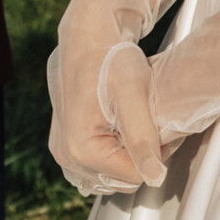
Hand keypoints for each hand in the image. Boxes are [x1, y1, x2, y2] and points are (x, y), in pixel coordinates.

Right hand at [47, 39, 163, 197]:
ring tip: (130, 123)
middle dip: (140, 157)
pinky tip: (119, 128)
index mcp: (80, 148)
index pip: (135, 177)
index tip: (155, 126)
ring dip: (127, 155)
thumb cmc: (110, 60)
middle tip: (144, 123)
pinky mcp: (68, 146)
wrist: (90, 39)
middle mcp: (66, 155)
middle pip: (121, 180)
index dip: (154, 154)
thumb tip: (154, 177)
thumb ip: (143, 139)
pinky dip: (115, 153)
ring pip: (113, 175)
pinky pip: (100, 166)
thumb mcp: (133, 95)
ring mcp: (64, 153)